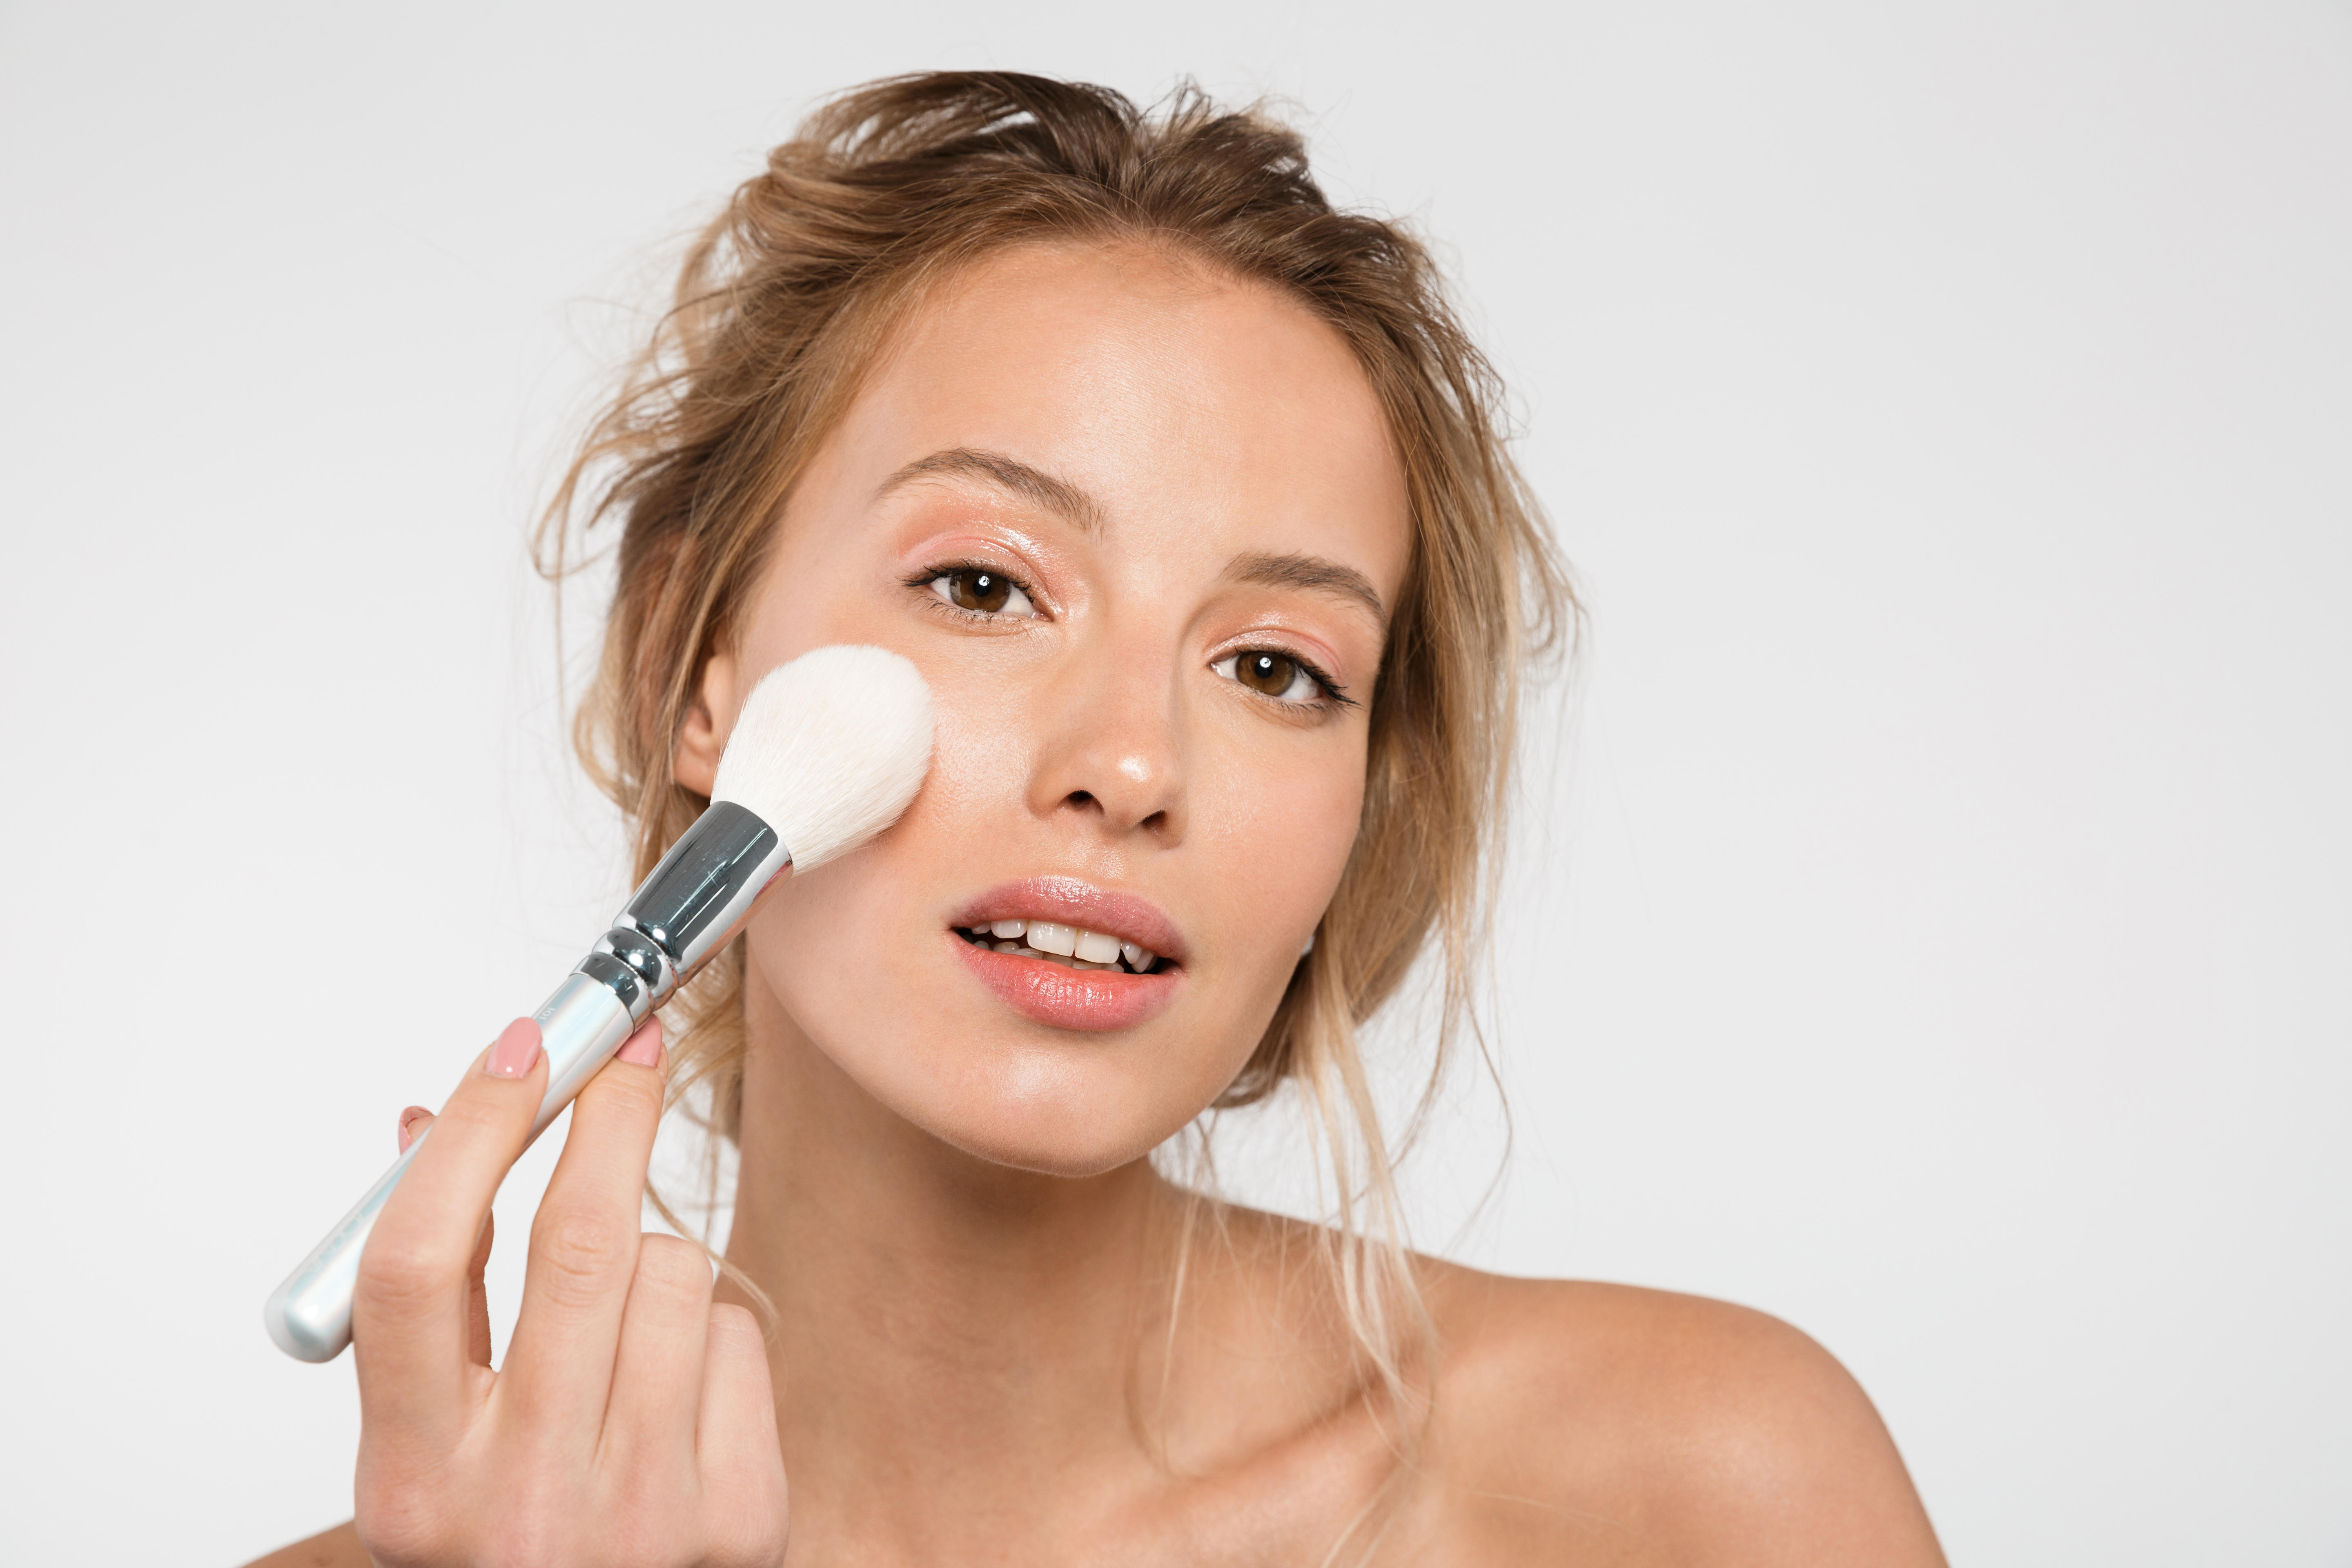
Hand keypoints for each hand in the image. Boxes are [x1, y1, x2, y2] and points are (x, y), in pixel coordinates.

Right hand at [349, 1017, 787, 1567]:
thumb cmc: (502, 1530)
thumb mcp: (427, 1441)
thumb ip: (428, 1298)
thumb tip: (424, 1123)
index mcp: (415, 1482)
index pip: (419, 1265)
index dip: (470, 1134)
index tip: (522, 1048)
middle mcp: (524, 1505)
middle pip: (577, 1244)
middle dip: (610, 1115)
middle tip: (628, 1040)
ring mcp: (642, 1516)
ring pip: (674, 1274)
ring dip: (653, 1256)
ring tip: (619, 1326)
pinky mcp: (740, 1519)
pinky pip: (735, 1337)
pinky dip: (707, 1335)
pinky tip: (674, 1395)